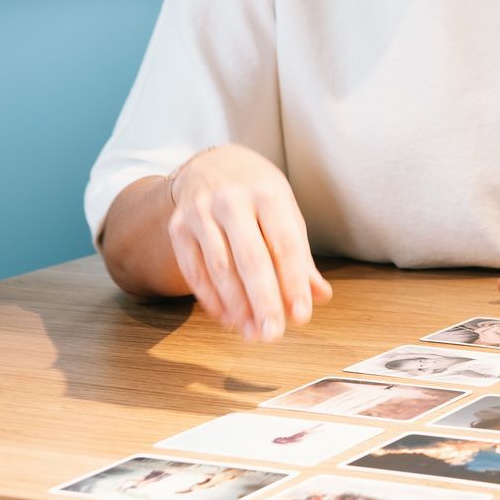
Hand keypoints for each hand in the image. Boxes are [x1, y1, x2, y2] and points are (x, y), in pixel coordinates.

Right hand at [166, 144, 331, 341]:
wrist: (211, 164)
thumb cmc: (258, 195)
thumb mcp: (285, 213)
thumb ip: (301, 257)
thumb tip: (321, 296)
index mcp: (268, 193)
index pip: (284, 244)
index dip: (293, 283)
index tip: (301, 317)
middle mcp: (232, 200)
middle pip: (250, 259)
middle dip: (263, 301)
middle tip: (273, 335)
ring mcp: (200, 212)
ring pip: (218, 267)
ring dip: (236, 306)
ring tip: (252, 334)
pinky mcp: (177, 226)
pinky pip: (193, 269)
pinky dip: (211, 298)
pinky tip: (228, 319)